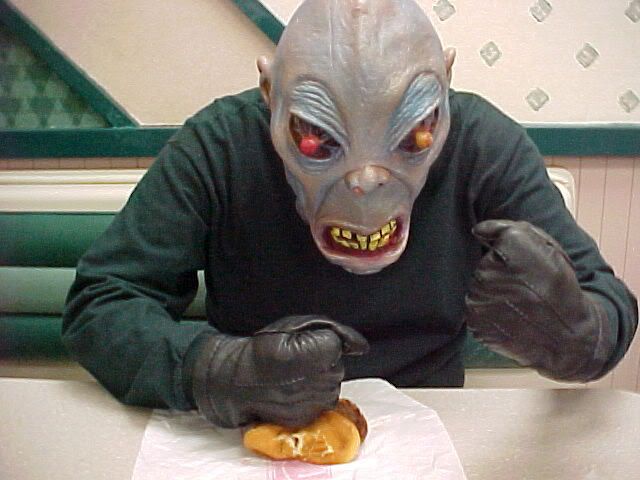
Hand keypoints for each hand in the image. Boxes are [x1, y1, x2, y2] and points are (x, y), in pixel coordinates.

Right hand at [187, 315, 368, 427]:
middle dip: (321, 361)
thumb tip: (362, 347)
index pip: (337, 345)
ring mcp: (313, 402)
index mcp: (318, 353)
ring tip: (293, 374)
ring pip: (331, 386)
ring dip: (317, 379)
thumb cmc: (265, 348)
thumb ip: (336, 332)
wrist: (238, 378)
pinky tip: (293, 388)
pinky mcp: (306, 417)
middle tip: (295, 359)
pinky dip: (311, 395)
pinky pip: (321, 403)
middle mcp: (319, 381)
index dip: (320, 342)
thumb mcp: (296, 325)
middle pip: (336, 366)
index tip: (301, 344)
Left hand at [464, 220, 612, 380]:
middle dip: (500, 274)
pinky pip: (477, 309)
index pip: (491, 237)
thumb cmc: (559, 289)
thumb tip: (478, 230)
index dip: (510, 252)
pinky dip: (490, 313)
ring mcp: (478, 299)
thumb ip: (509, 229)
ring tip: (520, 304)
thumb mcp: (548, 247)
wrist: (567, 336)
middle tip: (526, 287)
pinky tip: (510, 317)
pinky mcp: (474, 321)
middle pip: (484, 265)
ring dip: (494, 293)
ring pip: (479, 287)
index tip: (525, 266)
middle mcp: (488, 271)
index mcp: (509, 247)